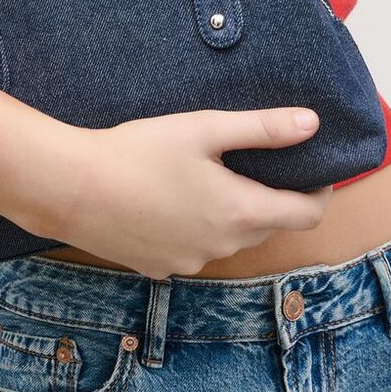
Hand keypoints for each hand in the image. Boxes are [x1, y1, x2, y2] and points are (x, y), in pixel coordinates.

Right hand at [50, 106, 332, 279]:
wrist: (72, 188)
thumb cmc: (139, 151)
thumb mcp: (204, 128)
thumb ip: (262, 128)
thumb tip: (312, 124)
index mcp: (239, 212)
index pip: (306, 214)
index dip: (318, 191)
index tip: (314, 168)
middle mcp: (221, 247)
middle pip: (268, 226)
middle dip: (273, 197)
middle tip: (258, 161)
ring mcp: (189, 262)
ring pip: (230, 239)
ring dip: (232, 213)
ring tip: (209, 176)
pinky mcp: (159, 267)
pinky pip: (194, 247)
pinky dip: (196, 226)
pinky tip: (171, 198)